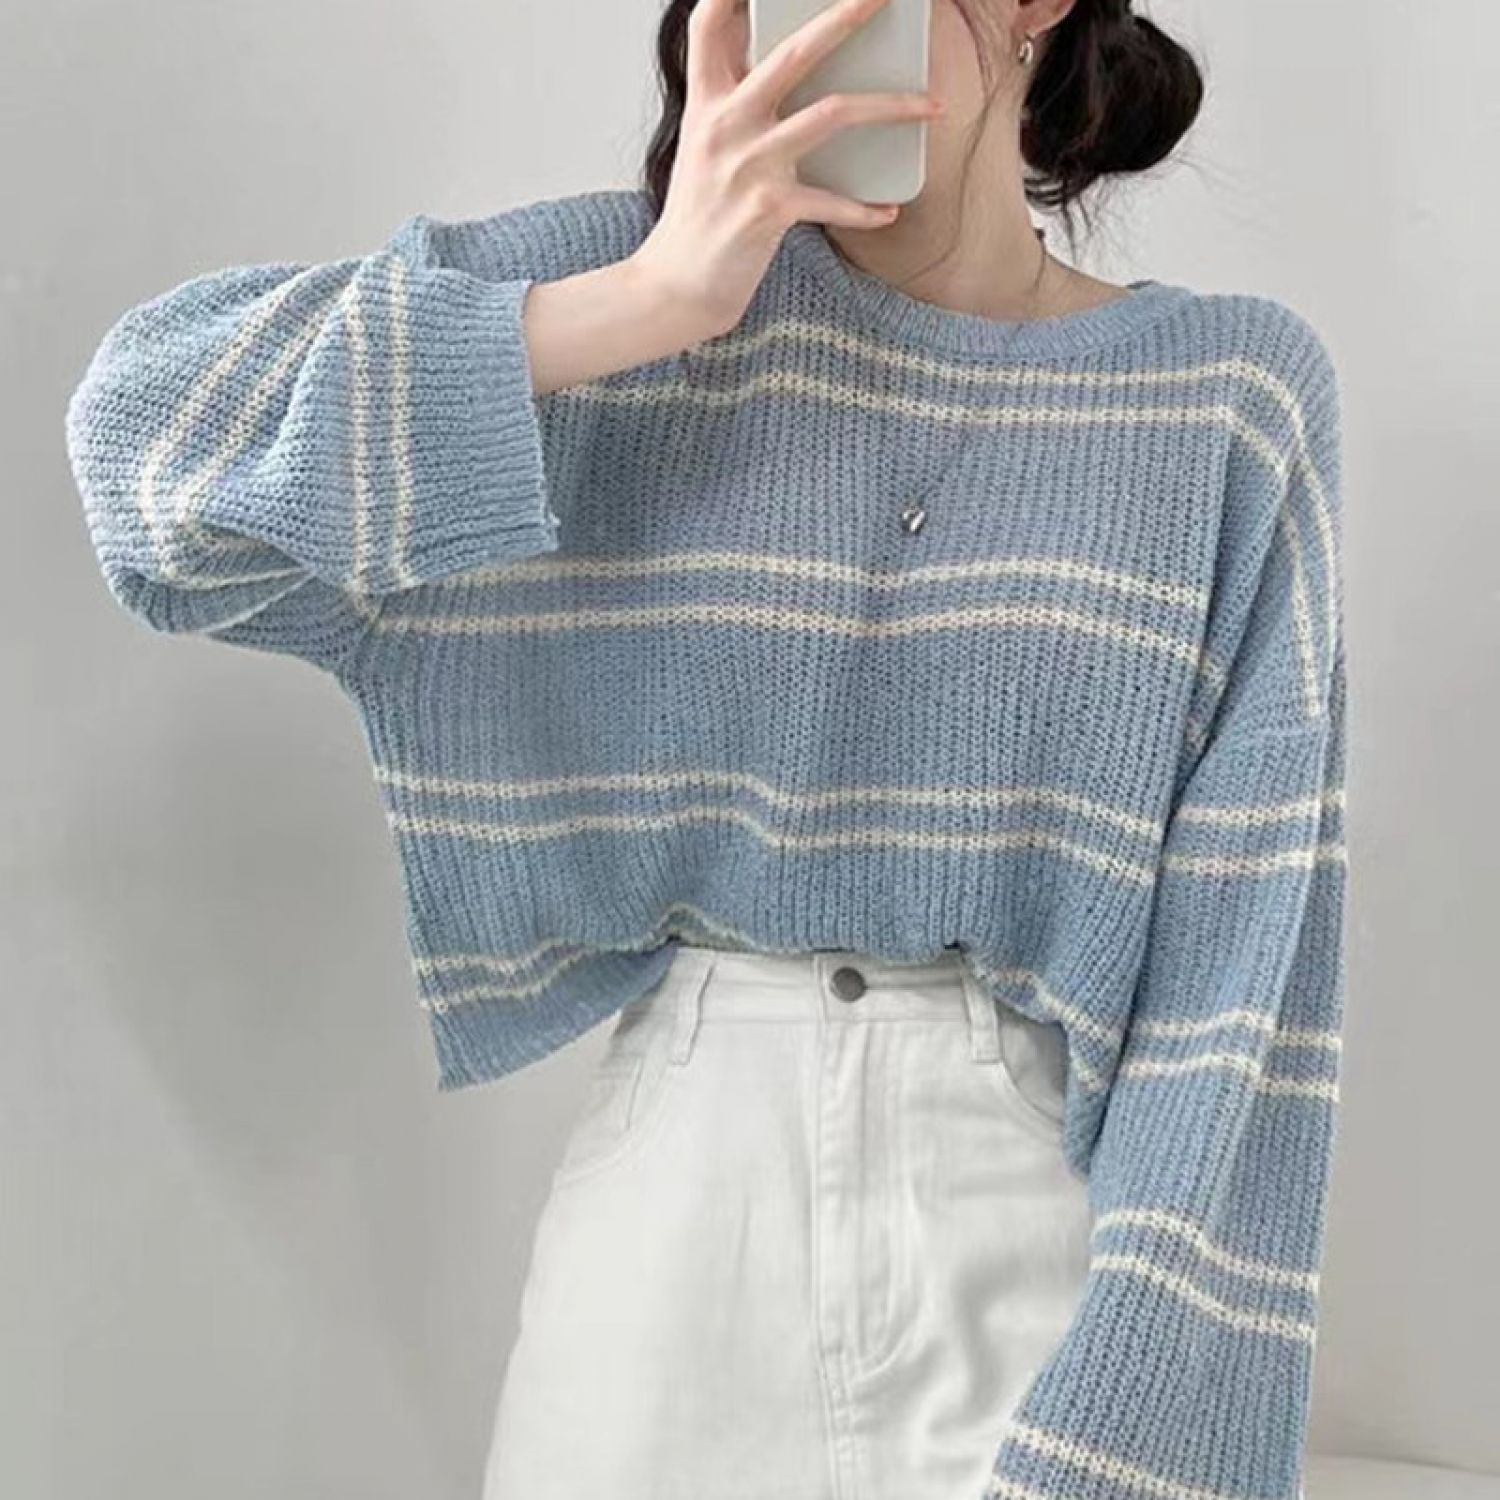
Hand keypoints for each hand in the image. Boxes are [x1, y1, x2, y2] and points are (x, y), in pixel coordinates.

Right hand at [628, 0, 943, 339]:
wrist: (677, 286)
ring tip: (932, 105)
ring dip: (891, 106)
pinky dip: (866, 208)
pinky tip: (887, 211)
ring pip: (832, 114)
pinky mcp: (768, 210)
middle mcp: (725, 125)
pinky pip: (833, 201)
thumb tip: (781, 65)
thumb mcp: (704, 147)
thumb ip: (733, 102)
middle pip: (792, 52)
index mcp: (706, 103)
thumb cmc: (699, 216)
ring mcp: (749, 165)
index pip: (710, 23)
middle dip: (845, 16)